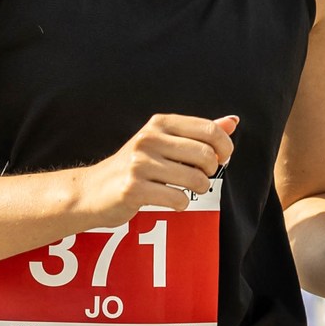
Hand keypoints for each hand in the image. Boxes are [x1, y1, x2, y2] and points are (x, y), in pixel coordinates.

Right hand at [78, 115, 238, 227]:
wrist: (92, 190)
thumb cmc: (134, 166)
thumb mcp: (163, 142)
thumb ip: (198, 132)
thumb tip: (232, 121)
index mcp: (159, 124)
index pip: (209, 130)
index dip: (224, 148)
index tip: (221, 159)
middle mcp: (149, 139)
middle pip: (206, 155)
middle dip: (211, 171)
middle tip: (201, 176)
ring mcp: (139, 163)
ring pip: (195, 179)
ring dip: (198, 189)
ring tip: (185, 189)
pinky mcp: (133, 189)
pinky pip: (178, 199)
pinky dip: (181, 203)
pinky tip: (170, 200)